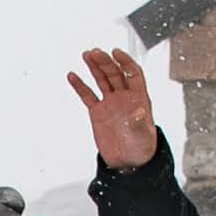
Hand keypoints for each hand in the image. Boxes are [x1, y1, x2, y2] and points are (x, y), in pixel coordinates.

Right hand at [69, 46, 163, 167]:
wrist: (128, 163)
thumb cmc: (141, 149)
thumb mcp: (143, 137)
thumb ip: (140, 124)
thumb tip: (139, 112)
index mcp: (139, 98)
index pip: (133, 74)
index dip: (125, 62)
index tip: (116, 52)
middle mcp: (124, 97)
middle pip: (115, 74)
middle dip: (105, 62)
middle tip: (95, 52)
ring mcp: (110, 103)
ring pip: (102, 80)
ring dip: (95, 67)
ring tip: (86, 54)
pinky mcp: (98, 112)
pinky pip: (88, 96)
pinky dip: (80, 86)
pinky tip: (72, 75)